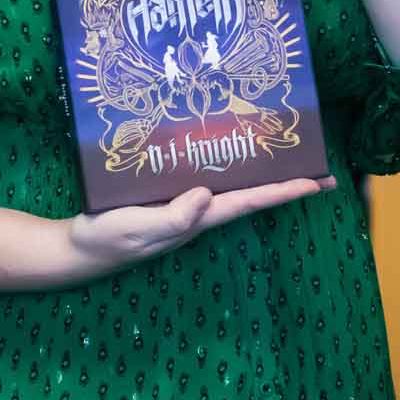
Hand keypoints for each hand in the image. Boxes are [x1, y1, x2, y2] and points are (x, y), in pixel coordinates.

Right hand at [66, 175, 331, 280]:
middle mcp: (198, 210)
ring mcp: (183, 203)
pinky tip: (225, 150)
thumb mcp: (137, 229)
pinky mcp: (165, 194)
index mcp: (198, 218)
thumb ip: (171, 218)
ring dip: (260, 171)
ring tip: (286, 153)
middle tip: (321, 167)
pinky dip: (223, 162)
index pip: (251, 201)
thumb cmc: (108, 239)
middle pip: (251, 192)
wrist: (78, 249)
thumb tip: (206, 196)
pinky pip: (203, 175)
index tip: (318, 182)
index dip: (285, 190)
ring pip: (232, 184)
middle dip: (285, 181)